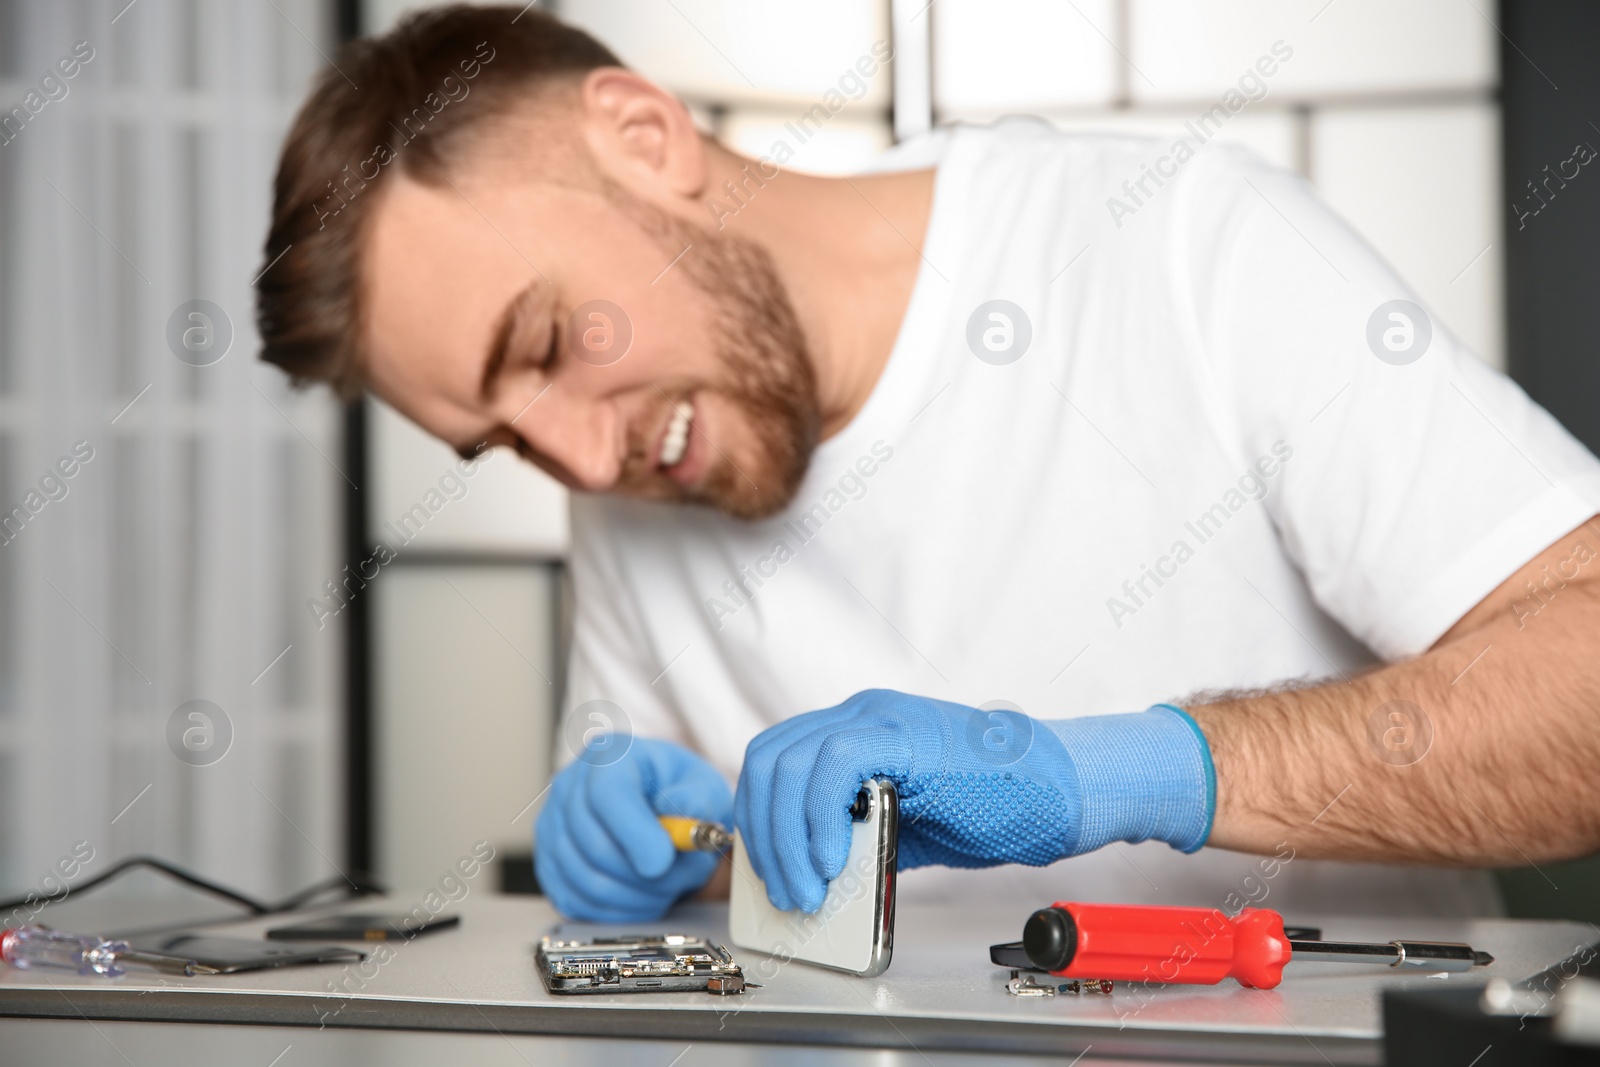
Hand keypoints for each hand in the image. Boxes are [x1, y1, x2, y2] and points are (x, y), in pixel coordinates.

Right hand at [535, 736, 731, 921]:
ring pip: (585, 879)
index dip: (634, 834)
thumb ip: (698, 799)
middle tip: (682, 877)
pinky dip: (615, 910)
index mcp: (609, 755)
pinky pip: (576, 901)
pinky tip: (642, 896)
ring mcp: (552, 825)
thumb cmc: (677, 792)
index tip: (663, 862)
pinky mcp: (548, 863)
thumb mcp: (702, 785)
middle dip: (644, 874)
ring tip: (668, 885)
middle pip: (593, 843)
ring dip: (635, 895)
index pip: (607, 794)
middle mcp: (570, 785)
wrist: (658, 806)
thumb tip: (684, 817)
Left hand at [734, 690, 1213, 912]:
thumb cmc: (996, 807)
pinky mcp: (905, 737)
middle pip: (769, 760)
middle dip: (764, 833)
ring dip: (785, 837)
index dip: (759, 815)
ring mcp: (881, 719)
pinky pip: (830, 765)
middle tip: (786, 889)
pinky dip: (816, 818)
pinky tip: (829, 861)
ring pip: (789, 763)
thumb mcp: (906, 825)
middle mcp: (862, 714)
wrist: (1062, 792)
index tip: (769, 867)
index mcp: (857, 730)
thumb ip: (857, 833)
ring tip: (805, 889)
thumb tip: (812, 871)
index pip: (776, 759)